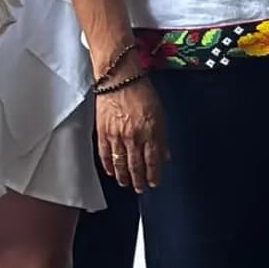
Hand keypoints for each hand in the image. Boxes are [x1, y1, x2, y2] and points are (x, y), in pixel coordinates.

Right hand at [93, 75, 165, 190]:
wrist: (119, 79)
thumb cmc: (142, 92)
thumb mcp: (160, 114)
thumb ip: (162, 137)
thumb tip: (166, 155)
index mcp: (150, 131)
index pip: (153, 160)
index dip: (153, 175)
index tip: (154, 183)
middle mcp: (134, 136)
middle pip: (136, 165)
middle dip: (138, 180)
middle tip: (140, 189)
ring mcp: (117, 136)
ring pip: (120, 163)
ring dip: (123, 176)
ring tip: (125, 184)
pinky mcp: (102, 132)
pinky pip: (105, 154)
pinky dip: (108, 165)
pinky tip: (110, 171)